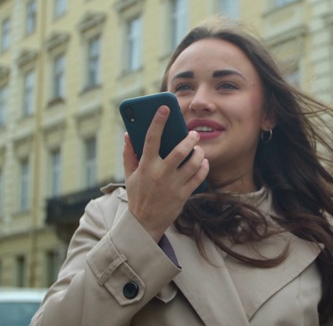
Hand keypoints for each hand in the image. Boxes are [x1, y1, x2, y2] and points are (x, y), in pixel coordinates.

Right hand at [122, 106, 208, 241]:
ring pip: (193, 163)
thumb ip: (129, 154)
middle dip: (190, 138)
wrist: (145, 224)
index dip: (158, 121)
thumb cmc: (138, 195)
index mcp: (146, 166)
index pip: (151, 138)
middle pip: (180, 150)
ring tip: (198, 149)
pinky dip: (203, 167)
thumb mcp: (130, 175)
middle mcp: (160, 174)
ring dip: (198, 153)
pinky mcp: (184, 195)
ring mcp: (174, 185)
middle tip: (193, 134)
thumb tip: (128, 134)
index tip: (165, 107)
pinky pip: (199, 176)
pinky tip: (202, 162)